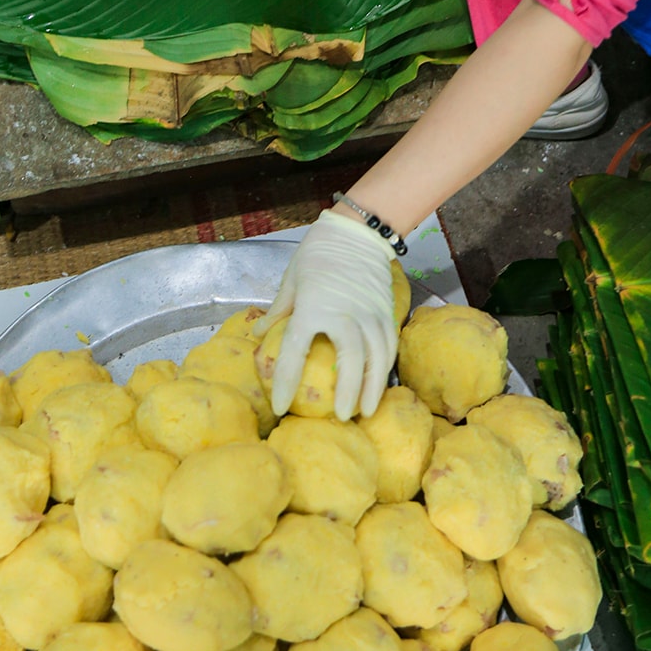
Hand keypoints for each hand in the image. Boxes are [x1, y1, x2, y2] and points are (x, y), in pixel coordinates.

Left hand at [254, 210, 397, 421]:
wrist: (356, 231)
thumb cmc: (317, 254)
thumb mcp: (291, 280)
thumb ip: (279, 311)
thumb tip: (260, 334)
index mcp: (312, 309)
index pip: (295, 354)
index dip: (286, 384)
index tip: (280, 406)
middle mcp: (343, 314)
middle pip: (349, 363)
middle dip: (348, 394)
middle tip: (343, 418)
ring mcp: (369, 314)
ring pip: (377, 358)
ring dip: (373, 387)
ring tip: (368, 411)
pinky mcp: (387, 312)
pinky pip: (390, 345)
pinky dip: (386, 367)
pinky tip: (381, 383)